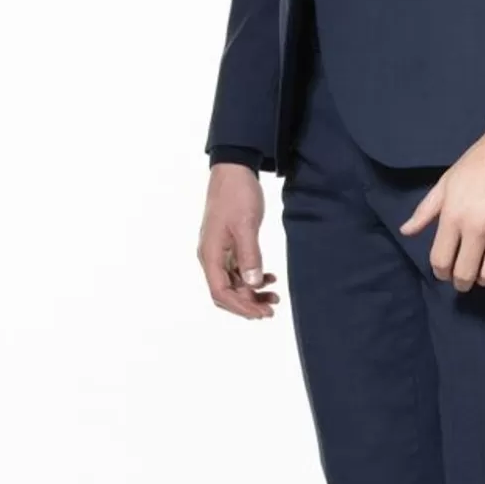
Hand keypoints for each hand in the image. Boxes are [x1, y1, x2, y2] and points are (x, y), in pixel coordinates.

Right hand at [199, 164, 281, 319]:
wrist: (234, 170)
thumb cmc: (237, 195)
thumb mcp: (246, 225)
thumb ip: (249, 255)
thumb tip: (252, 284)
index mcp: (210, 254)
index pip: (221, 292)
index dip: (241, 306)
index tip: (262, 313)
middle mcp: (211, 257)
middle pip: (225, 293)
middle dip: (247, 304)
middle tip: (271, 310)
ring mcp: (219, 252)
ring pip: (233, 284)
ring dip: (252, 293)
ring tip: (274, 297)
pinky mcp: (229, 246)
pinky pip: (238, 271)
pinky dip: (253, 278)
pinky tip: (269, 279)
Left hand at [399, 130, 484, 289]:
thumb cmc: (478, 163)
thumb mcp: (446, 183)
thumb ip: (425, 211)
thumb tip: (406, 232)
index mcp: (454, 216)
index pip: (441, 261)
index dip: (440, 272)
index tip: (444, 271)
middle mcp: (477, 229)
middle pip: (465, 274)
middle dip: (461, 282)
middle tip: (463, 279)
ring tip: (483, 271)